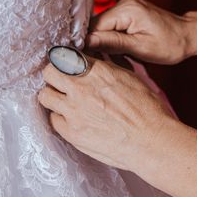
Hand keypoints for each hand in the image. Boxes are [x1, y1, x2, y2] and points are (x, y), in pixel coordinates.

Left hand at [39, 56, 176, 170]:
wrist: (151, 141)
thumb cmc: (147, 108)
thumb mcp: (128, 76)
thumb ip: (104, 68)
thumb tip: (92, 62)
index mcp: (95, 70)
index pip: (64, 56)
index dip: (64, 61)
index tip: (66, 65)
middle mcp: (80, 87)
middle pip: (49, 72)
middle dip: (54, 75)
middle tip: (61, 82)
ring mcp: (73, 111)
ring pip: (45, 96)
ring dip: (53, 96)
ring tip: (64, 101)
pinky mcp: (71, 132)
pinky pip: (53, 120)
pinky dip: (61, 118)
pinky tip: (72, 120)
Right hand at [86, 0, 196, 64]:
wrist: (188, 35)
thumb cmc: (170, 44)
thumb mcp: (140, 48)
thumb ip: (111, 43)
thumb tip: (86, 42)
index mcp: (127, 9)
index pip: (95, 26)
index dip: (88, 43)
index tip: (88, 59)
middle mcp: (125, 2)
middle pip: (97, 25)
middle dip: (98, 44)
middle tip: (110, 60)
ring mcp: (126, 4)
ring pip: (103, 26)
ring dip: (106, 43)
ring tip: (121, 56)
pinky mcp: (128, 10)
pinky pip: (112, 25)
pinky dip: (113, 39)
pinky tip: (123, 49)